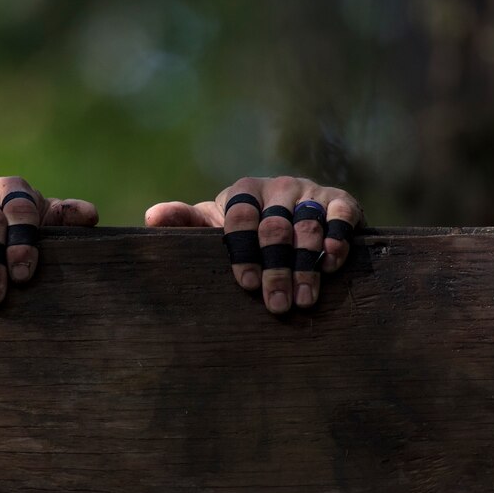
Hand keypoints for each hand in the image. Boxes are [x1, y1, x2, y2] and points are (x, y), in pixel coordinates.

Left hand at [144, 176, 363, 313]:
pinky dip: (337, 238)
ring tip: (303, 300)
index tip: (246, 284)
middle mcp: (278, 187)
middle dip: (276, 269)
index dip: (243, 251)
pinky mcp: (340, 199)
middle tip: (275, 304)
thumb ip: (185, 222)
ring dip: (306, 264)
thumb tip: (152, 217)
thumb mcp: (212, 226)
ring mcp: (310, 192)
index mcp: (243, 192)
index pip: (240, 218)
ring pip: (308, 226)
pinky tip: (330, 265)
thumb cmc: (243, 229)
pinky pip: (342, 215)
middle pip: (275, 228)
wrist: (293, 214)